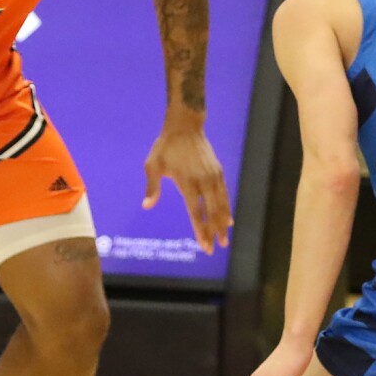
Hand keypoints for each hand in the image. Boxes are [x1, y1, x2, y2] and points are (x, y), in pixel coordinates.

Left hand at [142, 123, 231, 253]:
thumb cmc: (166, 147)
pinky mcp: (218, 171)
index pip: (196, 212)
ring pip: (221, 204)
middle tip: (216, 248)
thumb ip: (152, 187)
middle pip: (212, 212)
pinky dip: (227, 208)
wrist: (186, 126)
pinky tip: (228, 219)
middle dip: (214, 231)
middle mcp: (203, 181)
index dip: (201, 230)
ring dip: (223, 223)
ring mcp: (213, 176)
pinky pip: (224, 194)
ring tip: (224, 239)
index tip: (204, 245)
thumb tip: (147, 206)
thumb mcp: (153, 165)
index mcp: (187, 182)